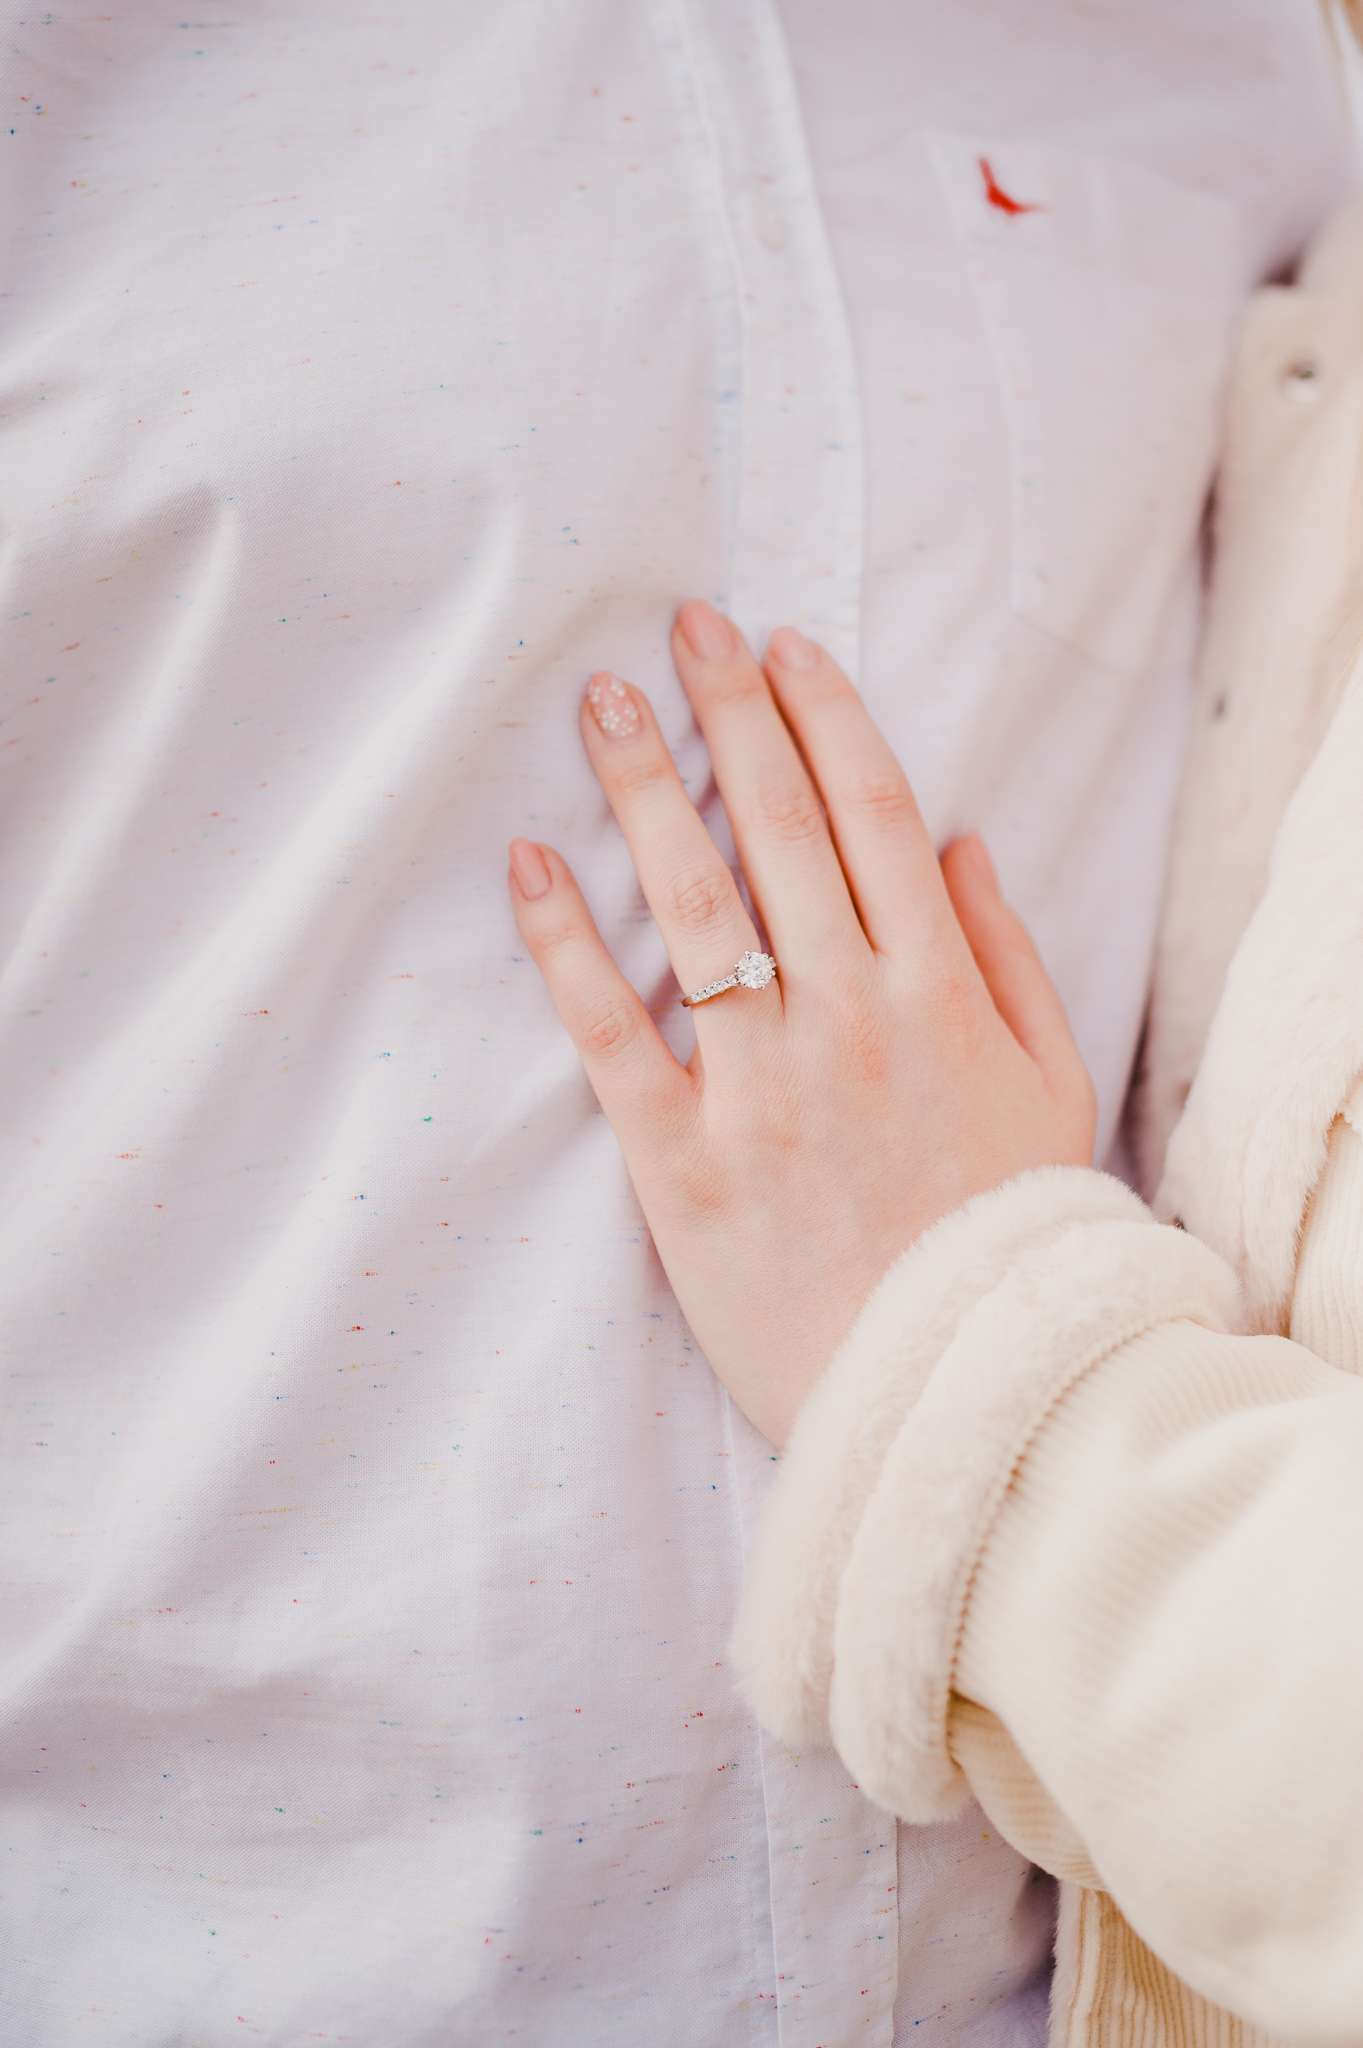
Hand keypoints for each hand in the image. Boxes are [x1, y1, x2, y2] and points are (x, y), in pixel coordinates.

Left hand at [507, 601, 1097, 1446]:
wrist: (950, 1395)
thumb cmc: (1003, 1235)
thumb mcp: (1053, 1087)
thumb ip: (1008, 955)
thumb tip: (957, 839)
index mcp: (940, 994)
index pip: (874, 817)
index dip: (823, 717)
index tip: (779, 647)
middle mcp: (850, 1019)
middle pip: (781, 834)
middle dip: (729, 716)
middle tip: (681, 629)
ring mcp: (761, 1088)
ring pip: (693, 908)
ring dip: (644, 792)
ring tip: (601, 705)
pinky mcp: (681, 1164)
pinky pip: (610, 1033)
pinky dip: (566, 944)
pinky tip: (530, 862)